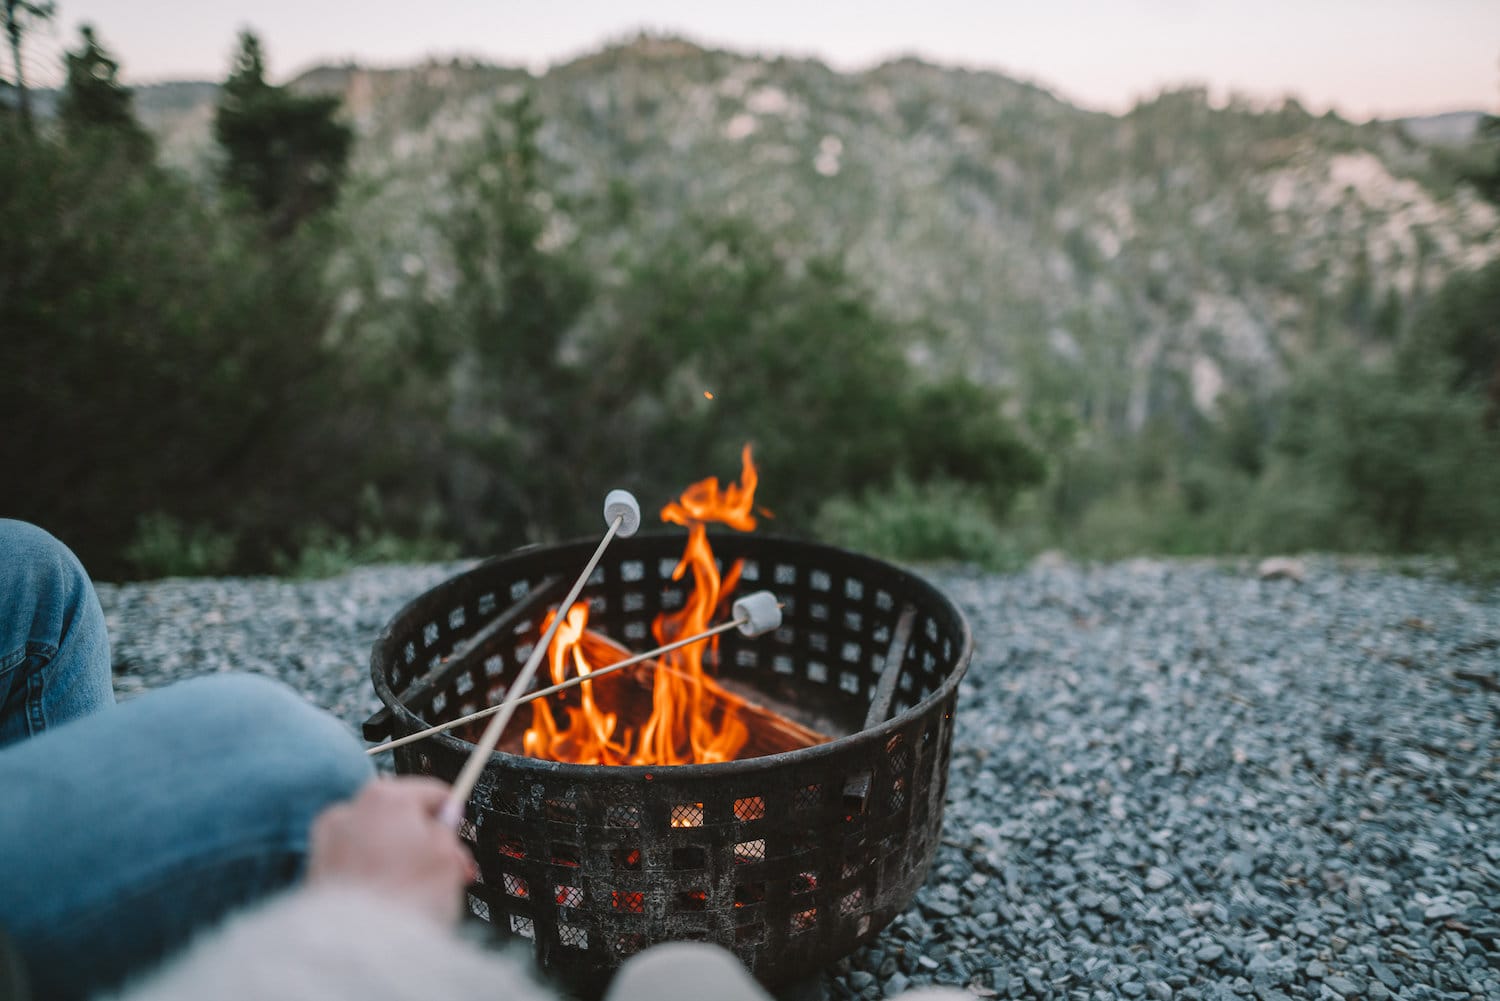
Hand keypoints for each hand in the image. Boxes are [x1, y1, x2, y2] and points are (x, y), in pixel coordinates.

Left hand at [306, 776, 476, 925]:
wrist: (359, 951)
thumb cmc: (404, 903)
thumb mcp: (448, 859)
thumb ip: (448, 831)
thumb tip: (444, 821)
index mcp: (385, 796)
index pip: (430, 792)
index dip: (451, 814)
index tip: (459, 830)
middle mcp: (350, 811)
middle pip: (400, 816)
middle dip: (424, 841)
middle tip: (448, 870)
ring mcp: (328, 841)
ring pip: (376, 840)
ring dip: (398, 858)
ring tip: (418, 892)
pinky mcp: (316, 872)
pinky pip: (355, 863)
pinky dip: (372, 875)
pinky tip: (390, 900)